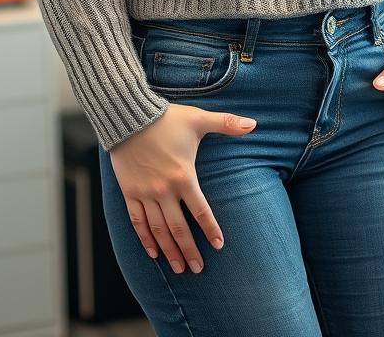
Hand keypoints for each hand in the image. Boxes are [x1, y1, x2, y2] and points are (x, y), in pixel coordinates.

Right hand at [109, 103, 256, 272]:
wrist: (129, 115)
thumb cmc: (166, 118)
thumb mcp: (198, 119)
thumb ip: (227, 123)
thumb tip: (254, 124)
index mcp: (183, 176)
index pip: (200, 211)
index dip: (210, 230)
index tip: (218, 246)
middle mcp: (164, 190)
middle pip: (178, 228)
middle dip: (188, 250)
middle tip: (197, 269)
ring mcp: (145, 193)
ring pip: (158, 229)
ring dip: (168, 250)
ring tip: (177, 267)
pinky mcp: (130, 192)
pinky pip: (137, 221)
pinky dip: (145, 238)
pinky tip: (152, 252)